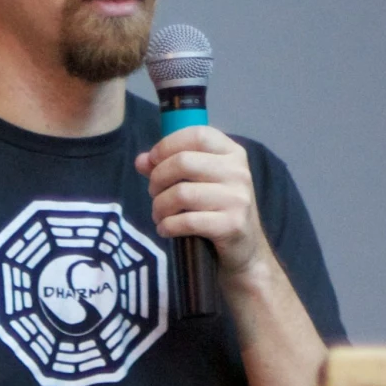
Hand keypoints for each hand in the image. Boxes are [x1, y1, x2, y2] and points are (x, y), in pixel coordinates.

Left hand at [134, 126, 268, 280]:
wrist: (244, 250)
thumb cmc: (217, 211)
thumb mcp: (199, 183)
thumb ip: (170, 168)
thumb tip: (141, 160)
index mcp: (232, 153)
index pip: (197, 134)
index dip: (168, 145)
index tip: (152, 161)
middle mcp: (238, 172)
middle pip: (183, 162)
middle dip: (158, 179)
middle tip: (154, 193)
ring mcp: (237, 198)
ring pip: (181, 193)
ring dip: (160, 206)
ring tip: (158, 215)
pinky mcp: (232, 225)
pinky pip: (187, 221)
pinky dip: (168, 226)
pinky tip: (165, 229)